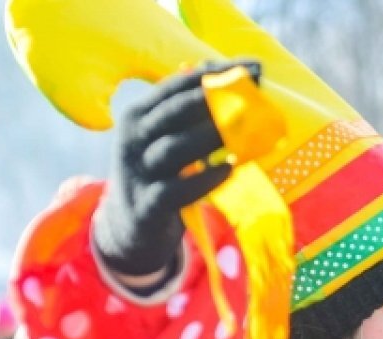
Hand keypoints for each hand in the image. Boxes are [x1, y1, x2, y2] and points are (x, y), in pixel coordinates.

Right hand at [92, 60, 259, 278]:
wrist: (129, 226)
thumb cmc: (161, 173)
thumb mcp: (166, 138)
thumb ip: (191, 112)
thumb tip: (229, 76)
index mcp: (138, 116)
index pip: (175, 86)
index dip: (213, 75)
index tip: (252, 68)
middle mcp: (133, 140)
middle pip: (173, 113)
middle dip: (214, 100)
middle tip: (252, 97)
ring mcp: (139, 173)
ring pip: (174, 149)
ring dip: (210, 138)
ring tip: (243, 133)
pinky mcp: (148, 206)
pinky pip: (176, 191)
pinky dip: (204, 179)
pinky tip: (229, 169)